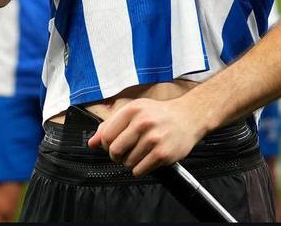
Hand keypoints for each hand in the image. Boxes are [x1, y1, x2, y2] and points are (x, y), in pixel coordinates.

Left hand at [88, 96, 205, 175]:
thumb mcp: (135, 111)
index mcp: (133, 110)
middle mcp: (143, 122)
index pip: (106, 136)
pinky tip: (148, 158)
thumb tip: (91, 143)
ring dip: (131, 162)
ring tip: (142, 152)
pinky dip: (140, 169)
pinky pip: (139, 171)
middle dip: (117, 156)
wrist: (189, 117)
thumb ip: (111, 125)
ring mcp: (153, 138)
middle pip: (115, 151)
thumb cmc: (159, 115)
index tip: (115, 144)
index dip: (107, 145)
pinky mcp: (162, 153)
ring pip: (127, 163)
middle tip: (127, 152)